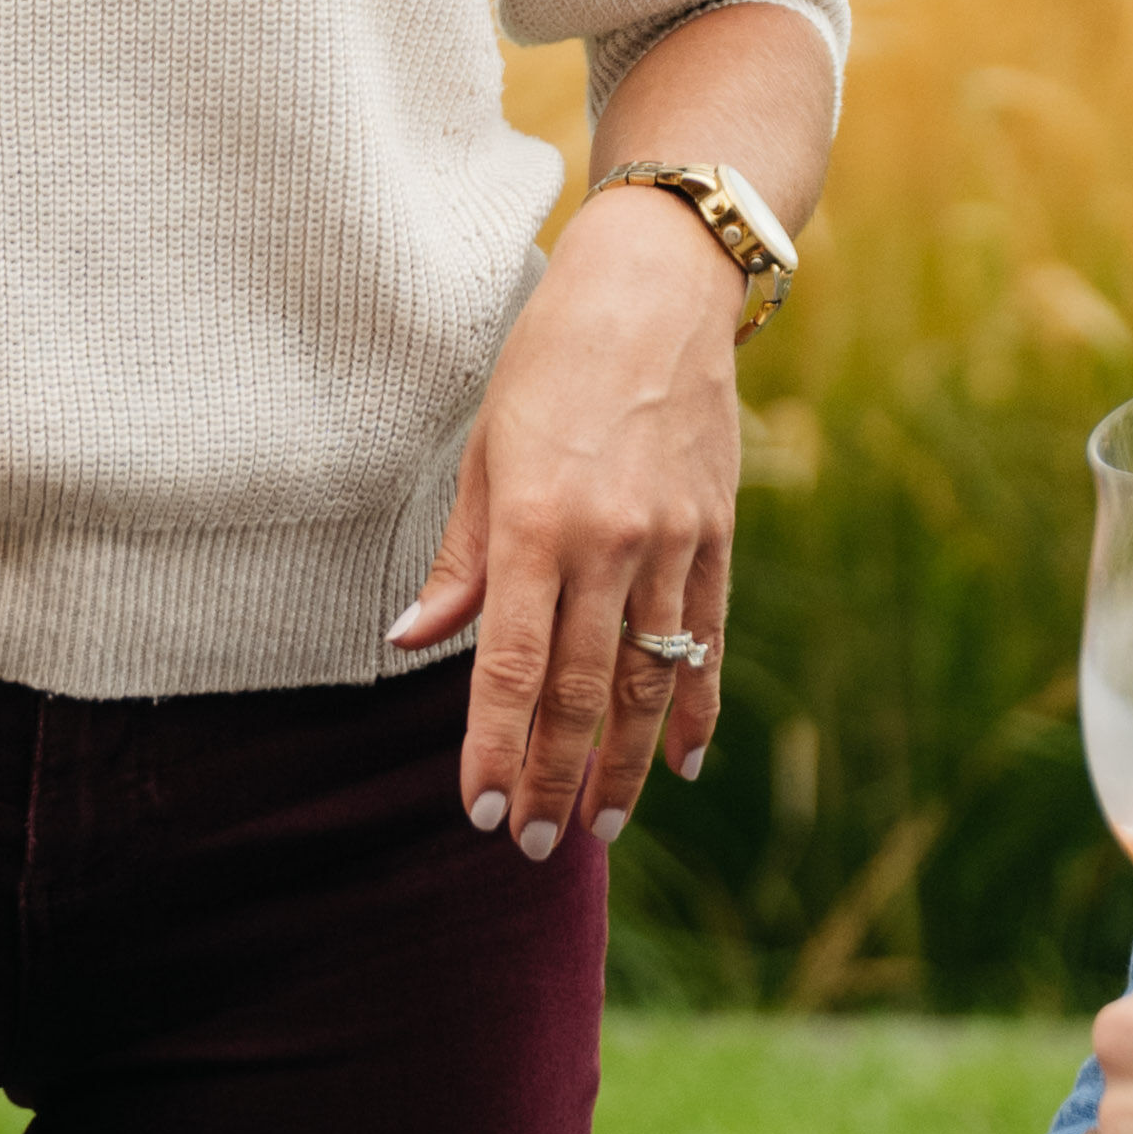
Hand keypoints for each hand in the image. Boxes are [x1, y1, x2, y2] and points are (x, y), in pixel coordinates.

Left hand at [387, 188, 741, 859]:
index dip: (494, 747)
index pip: (511, 665)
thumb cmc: (550, 361)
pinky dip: (696, 708)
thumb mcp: (484, 447)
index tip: (479, 813)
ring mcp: (673, 543)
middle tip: (533, 845)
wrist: (658, 288)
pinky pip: (707, 642)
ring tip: (604, 827)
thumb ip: (459, 557)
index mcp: (534, 521)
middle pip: (583, 692)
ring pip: (651, 682)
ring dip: (628, 765)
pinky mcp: (718, 536)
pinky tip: (684, 762)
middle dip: (556, 777)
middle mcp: (609, 542)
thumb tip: (414, 640)